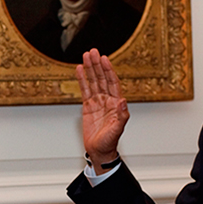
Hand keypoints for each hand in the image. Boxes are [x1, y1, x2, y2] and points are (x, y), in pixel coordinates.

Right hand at [76, 49, 129, 171]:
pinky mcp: (88, 106)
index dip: (108, 70)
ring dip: (90, 69)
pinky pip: (85, 90)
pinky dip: (82, 79)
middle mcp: (107, 100)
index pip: (112, 82)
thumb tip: (123, 101)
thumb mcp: (117, 130)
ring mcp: (98, 102)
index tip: (104, 59)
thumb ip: (121, 116)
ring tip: (85, 56)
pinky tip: (79, 70)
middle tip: (93, 52)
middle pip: (102, 78)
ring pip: (93, 81)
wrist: (99, 151)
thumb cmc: (109, 143)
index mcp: (116, 104)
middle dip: (97, 65)